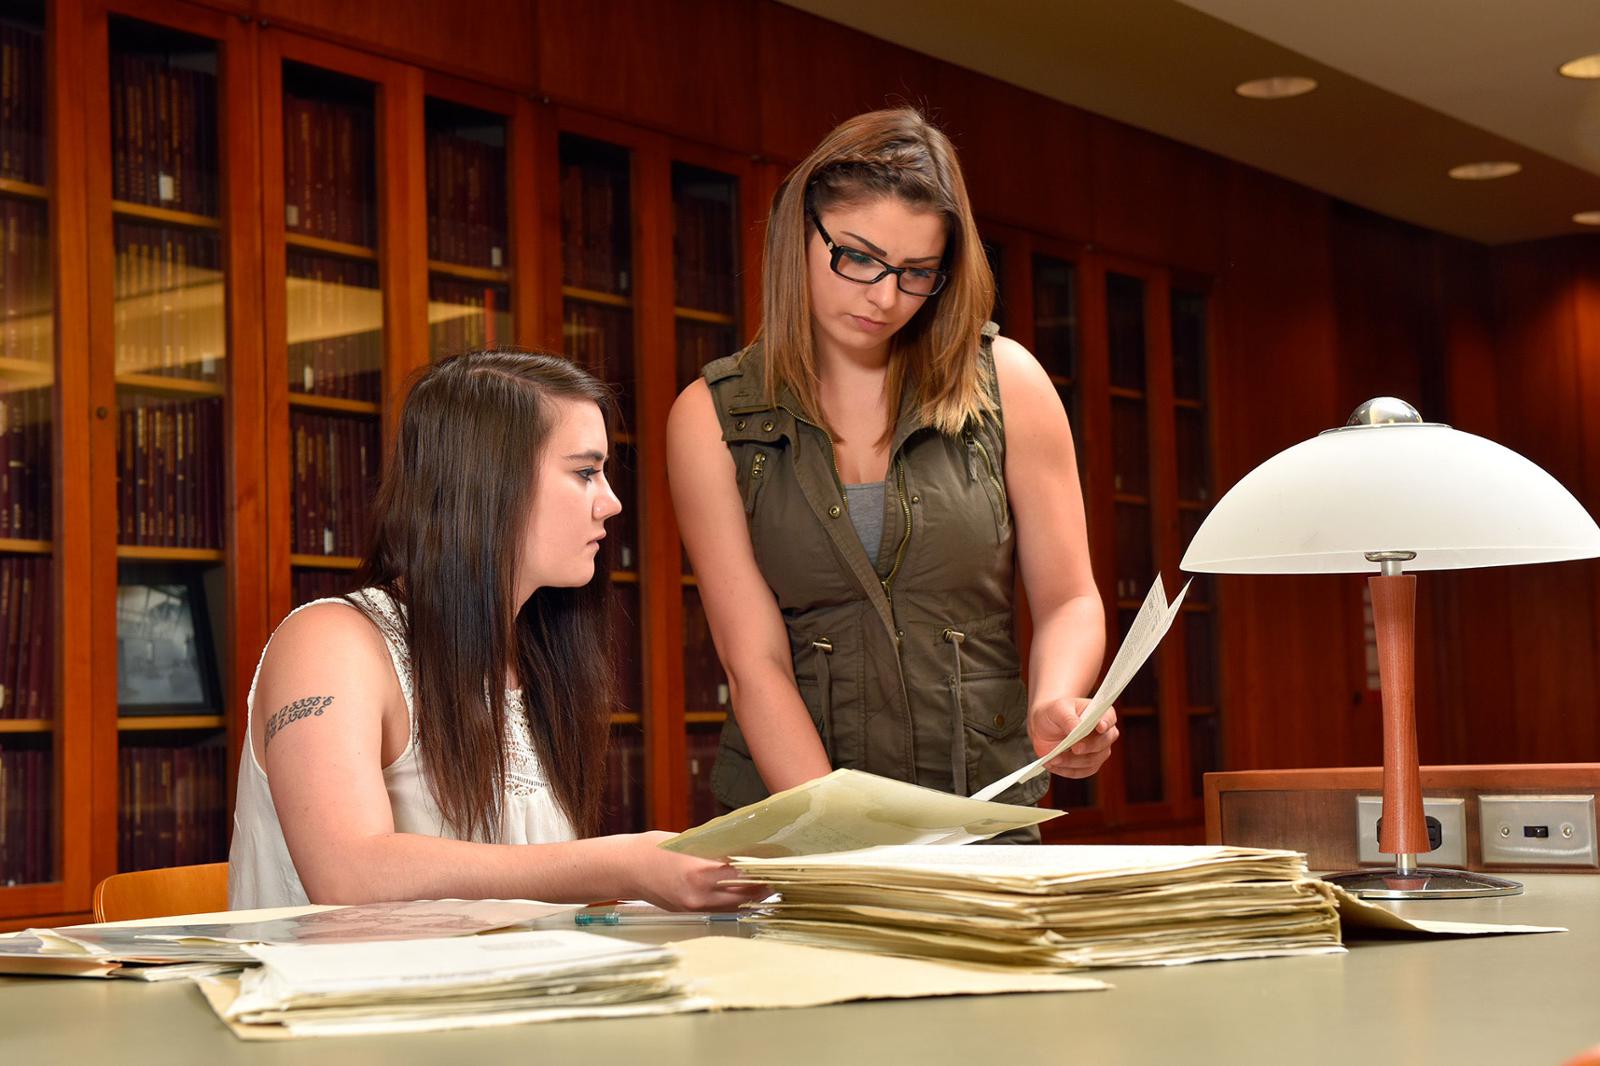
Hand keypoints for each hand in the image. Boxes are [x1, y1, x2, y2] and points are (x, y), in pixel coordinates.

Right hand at [609, 831, 768, 911]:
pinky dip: (735, 902)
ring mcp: (694, 907)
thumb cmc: (655, 848)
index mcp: (699, 871)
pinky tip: (745, 894)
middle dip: (764, 885)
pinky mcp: (689, 913)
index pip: (743, 872)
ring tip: (769, 885)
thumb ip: (717, 851)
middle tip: (782, 876)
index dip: (763, 867)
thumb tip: (747, 850)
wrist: (625, 868)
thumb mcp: (690, 842)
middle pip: (744, 893)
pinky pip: (720, 910)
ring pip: (735, 906)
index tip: (780, 861)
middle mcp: (698, 894)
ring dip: (753, 897)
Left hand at [1028, 697, 1117, 778]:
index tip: (1100, 727)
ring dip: (1072, 761)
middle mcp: (1104, 734)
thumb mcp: (1057, 709)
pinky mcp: (1088, 766)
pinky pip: (1081, 772)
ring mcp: (1098, 751)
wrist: (1044, 726)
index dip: (1106, 723)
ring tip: (1054, 759)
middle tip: (1075, 748)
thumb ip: (1069, 719)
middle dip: (1089, 746)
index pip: (1109, 718)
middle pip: (1104, 742)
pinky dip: (1066, 770)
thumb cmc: (1054, 712)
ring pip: (1092, 760)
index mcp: (1100, 713)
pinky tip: (1053, 765)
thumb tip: (1076, 729)